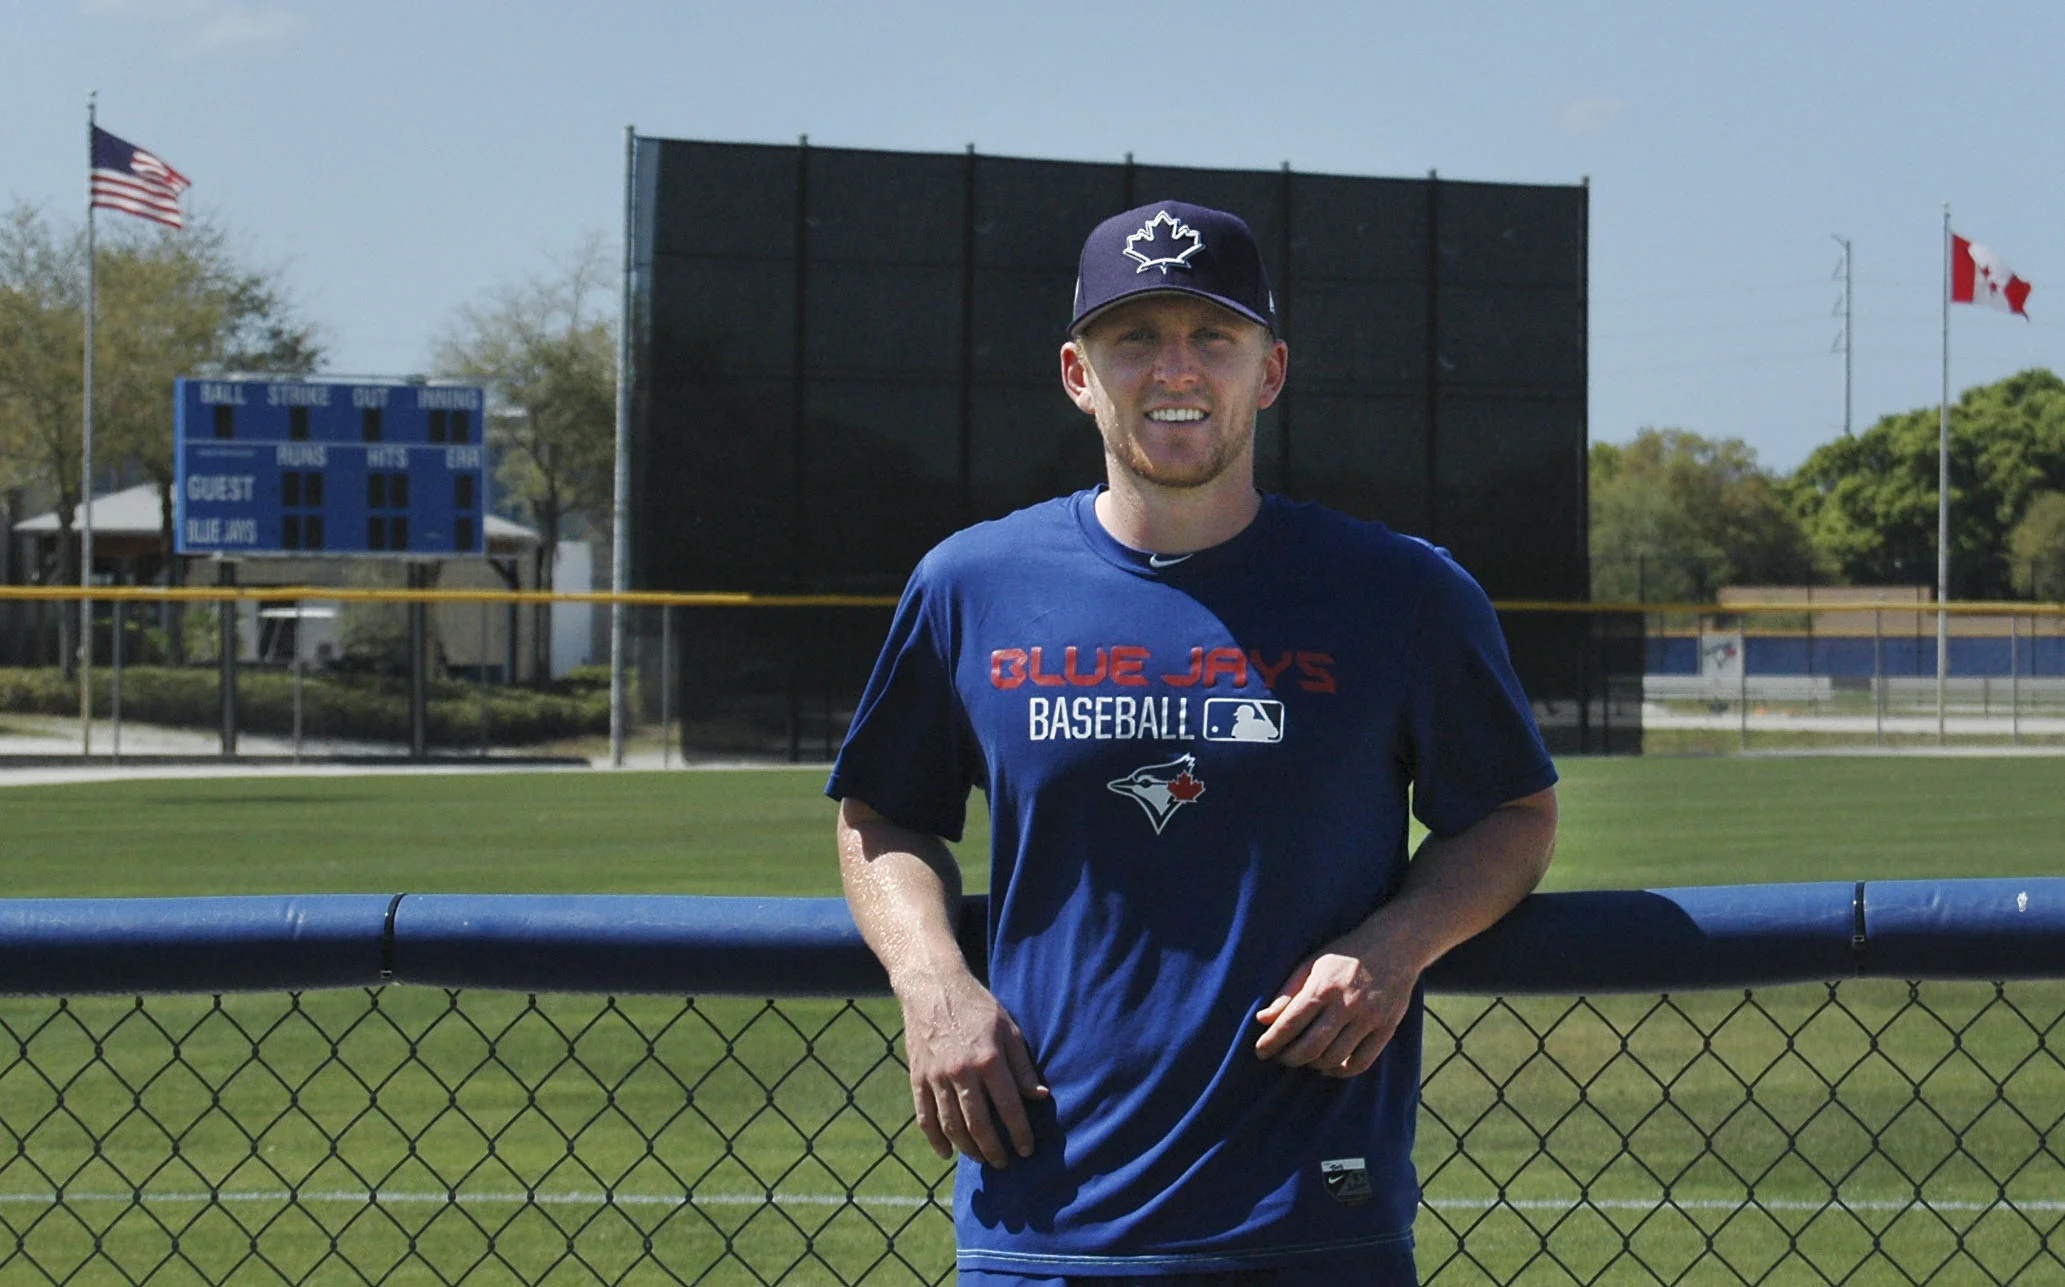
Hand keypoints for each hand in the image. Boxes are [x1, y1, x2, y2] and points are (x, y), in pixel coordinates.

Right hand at [899, 971, 1049, 1166]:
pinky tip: (946, 1153)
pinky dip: (935, 1139)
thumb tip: (1039, 1097)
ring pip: (951, 1126)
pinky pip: (925, 1117)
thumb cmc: (977, 1006)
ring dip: (968, 1149)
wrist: (932, 986)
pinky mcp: (918, 1077)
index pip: (1008, 1107)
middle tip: (1004, 1163)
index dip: (1019, 1133)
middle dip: (994, 1150)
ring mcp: (936, 1076)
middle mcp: (961, 1072)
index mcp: (988, 1059)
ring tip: (982, 1159)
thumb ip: (1022, 1066)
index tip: (1027, 1150)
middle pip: (978, 1125)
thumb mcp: (1008, 1028)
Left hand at [1253, 937, 1418, 1078]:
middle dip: (1289, 1058)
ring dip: (1313, 1065)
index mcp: (1324, 986)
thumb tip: (1263, 1020)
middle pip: (1311, 1047)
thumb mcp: (1312, 963)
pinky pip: (1361, 1062)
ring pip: (1334, 1058)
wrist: (1394, 945)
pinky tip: (1330, 1067)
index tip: (1260, 1052)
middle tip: (1280, 1058)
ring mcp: (1369, 1018)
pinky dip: (1342, 1071)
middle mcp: (1346, 1005)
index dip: (1271, 1042)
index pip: (1290, 1024)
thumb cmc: (1346, 954)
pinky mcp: (1387, 1028)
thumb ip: (1288, 992)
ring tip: (1304, 1059)